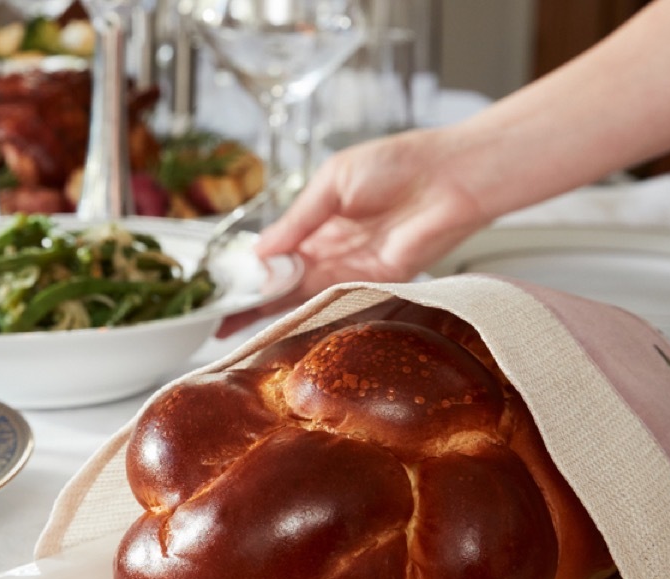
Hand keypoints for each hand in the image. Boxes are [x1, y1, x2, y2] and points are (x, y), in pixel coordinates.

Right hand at [218, 129, 490, 336]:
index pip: (275, 253)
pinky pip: (332, 300)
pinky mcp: (373, 283)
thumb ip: (298, 219)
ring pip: (301, 296)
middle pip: (283, 282)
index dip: (248, 271)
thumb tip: (262, 250)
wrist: (452, 176)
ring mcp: (351, 268)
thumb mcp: (334, 180)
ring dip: (270, 311)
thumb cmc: (401, 163)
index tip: (221, 287)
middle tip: (217, 319)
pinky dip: (304, 310)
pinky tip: (276, 318)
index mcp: (319, 220)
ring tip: (234, 323)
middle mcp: (332, 249)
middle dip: (251, 301)